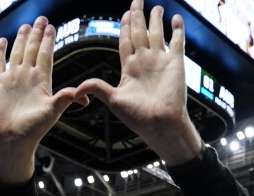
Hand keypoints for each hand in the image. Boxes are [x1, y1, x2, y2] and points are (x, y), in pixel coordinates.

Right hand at [0, 16, 85, 184]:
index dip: (48, 40)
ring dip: (21, 40)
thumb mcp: (52, 112)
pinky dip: (0, 52)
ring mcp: (13, 80)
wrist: (12, 140)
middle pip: (33, 50)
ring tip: (25, 26)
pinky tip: (2, 41)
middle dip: (37, 34)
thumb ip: (65, 99)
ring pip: (17, 53)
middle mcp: (27, 77)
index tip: (52, 26)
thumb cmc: (33, 129)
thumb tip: (84, 97)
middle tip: (41, 18)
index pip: (46, 54)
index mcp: (41, 81)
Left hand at [75, 0, 201, 165]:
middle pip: (139, 33)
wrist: (161, 125)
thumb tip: (76, 90)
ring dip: (156, 20)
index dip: (124, 26)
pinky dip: (177, 30)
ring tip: (155, 7)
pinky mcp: (176, 63)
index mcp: (129, 68)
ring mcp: (161, 61)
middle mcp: (145, 62)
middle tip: (137, 0)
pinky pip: (177, 42)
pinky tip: (176, 18)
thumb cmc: (138, 117)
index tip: (124, 13)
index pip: (125, 41)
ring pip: (157, 34)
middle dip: (138, 16)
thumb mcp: (113, 100)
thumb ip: (97, 88)